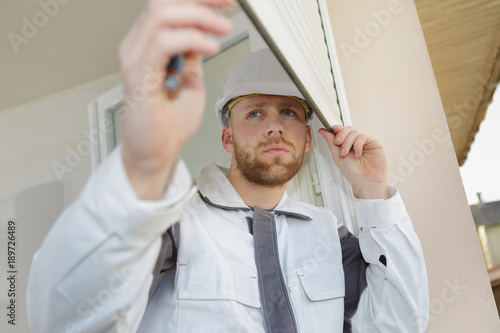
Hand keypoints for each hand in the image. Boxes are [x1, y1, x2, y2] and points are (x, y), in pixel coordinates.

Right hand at [118, 0, 232, 198]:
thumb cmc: (169, 122)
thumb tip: (204, 29)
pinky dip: (191, 39)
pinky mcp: (138, 77)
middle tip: (226, 8)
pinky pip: (162, 43)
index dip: (198, 0)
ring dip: (199, 17)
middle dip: (200, 1)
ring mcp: (135, 60)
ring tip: (223, 28)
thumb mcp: (191, 78)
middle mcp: (138, 48)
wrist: (156, 152)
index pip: (169, 7)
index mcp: (148, 46)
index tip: (224, 2)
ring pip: (161, 15)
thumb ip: (192, 53)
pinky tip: (210, 48)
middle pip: (164, 4)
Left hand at [319, 125, 390, 198]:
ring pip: (354, 132)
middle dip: (341, 136)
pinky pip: (363, 136)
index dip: (336, 129)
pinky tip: (357, 154)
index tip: (330, 129)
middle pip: (347, 129)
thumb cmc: (353, 173)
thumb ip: (331, 142)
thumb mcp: (337, 156)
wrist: (365, 182)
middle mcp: (355, 142)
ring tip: (346, 154)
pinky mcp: (373, 143)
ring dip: (348, 142)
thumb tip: (323, 131)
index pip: (341, 132)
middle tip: (338, 144)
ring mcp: (364, 142)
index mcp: (346, 145)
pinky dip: (357, 145)